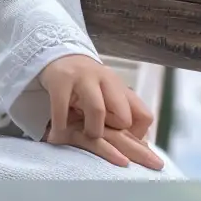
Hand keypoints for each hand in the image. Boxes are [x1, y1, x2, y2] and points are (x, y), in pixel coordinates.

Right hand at [37, 54, 163, 170]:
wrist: (60, 56)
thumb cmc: (86, 84)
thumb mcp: (109, 94)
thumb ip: (124, 113)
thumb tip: (141, 143)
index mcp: (122, 87)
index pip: (143, 116)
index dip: (135, 135)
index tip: (122, 141)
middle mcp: (107, 80)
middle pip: (123, 116)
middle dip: (113, 134)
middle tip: (100, 135)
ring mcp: (84, 79)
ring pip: (98, 111)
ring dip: (91, 130)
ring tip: (83, 135)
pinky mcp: (61, 81)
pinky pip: (63, 109)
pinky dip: (61, 126)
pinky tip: (58, 133)